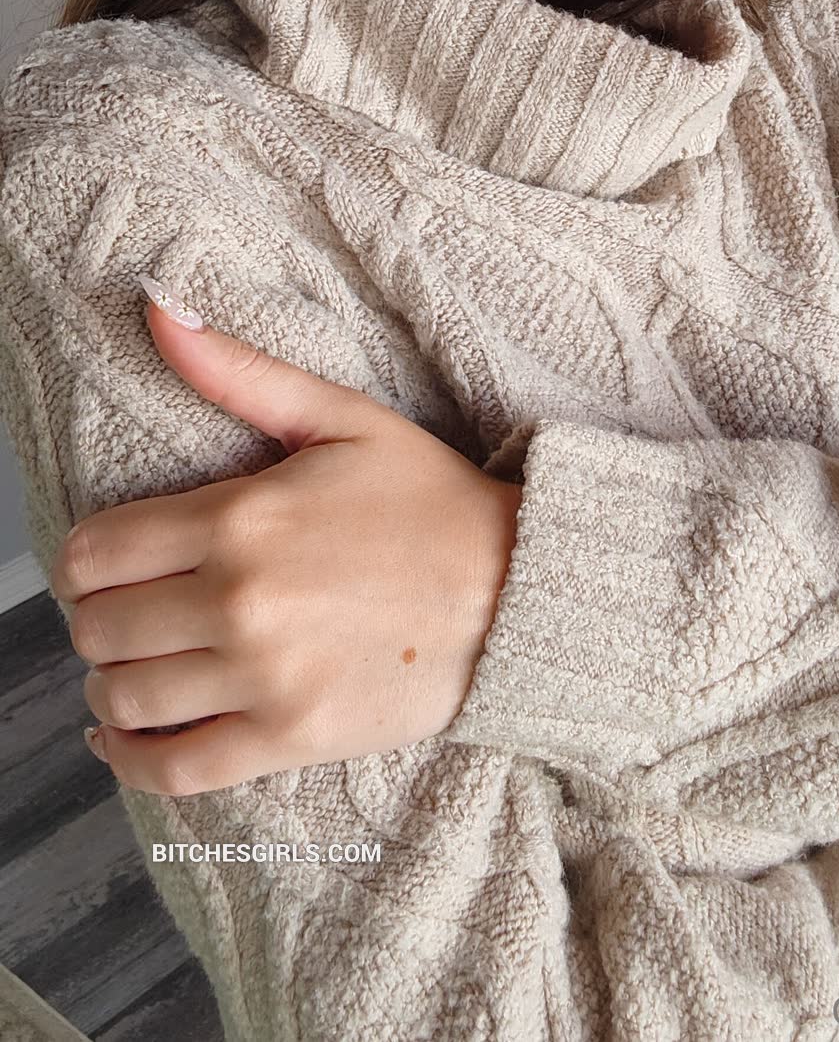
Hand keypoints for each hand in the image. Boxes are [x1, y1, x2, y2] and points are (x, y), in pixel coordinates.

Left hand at [51, 290, 522, 797]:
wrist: (516, 590)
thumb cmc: (429, 501)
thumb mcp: (340, 417)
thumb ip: (240, 371)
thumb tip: (158, 307)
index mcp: (242, 517)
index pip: (94, 553)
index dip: (84, 559)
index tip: (107, 562)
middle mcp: (240, 601)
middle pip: (98, 628)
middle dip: (97, 618)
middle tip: (127, 610)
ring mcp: (264, 677)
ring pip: (123, 697)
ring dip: (110, 684)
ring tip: (135, 666)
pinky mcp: (290, 739)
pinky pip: (173, 768)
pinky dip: (131, 759)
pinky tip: (127, 734)